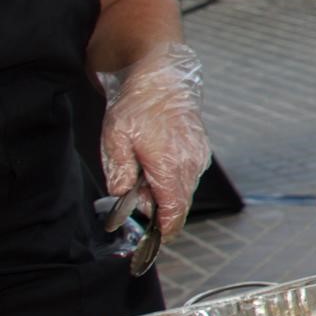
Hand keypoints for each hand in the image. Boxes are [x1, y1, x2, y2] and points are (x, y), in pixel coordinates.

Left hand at [101, 42, 208, 237]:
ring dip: (165, 193)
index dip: (162, 232)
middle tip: (134, 199)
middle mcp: (191, 164)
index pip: (173, 213)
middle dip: (158, 211)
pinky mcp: (201, 149)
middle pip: (179, 205)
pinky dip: (173, 178)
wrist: (161, 73)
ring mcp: (199, 156)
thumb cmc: (137, 102)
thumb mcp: (114, 139)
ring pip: (184, 190)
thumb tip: (123, 201)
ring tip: (142, 174)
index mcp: (170, 167)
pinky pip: (188, 175)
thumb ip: (120, 176)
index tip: (150, 242)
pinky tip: (155, 163)